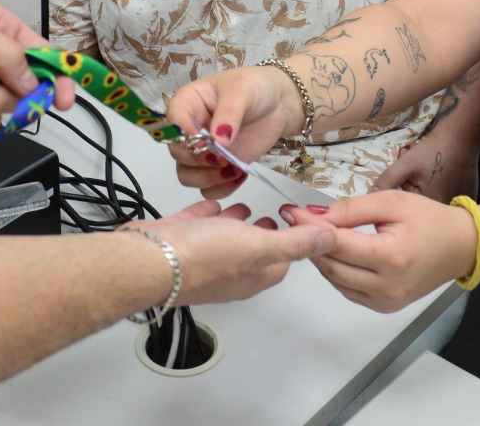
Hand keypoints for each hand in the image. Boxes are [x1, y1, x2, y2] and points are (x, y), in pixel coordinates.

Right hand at [131, 199, 335, 305]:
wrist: (149, 258)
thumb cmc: (201, 257)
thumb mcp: (259, 246)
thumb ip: (295, 243)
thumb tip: (330, 240)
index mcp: (251, 276)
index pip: (282, 262)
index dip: (293, 243)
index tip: (299, 224)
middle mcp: (228, 270)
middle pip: (254, 252)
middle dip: (265, 234)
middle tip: (274, 217)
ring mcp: (202, 256)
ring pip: (226, 238)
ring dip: (238, 224)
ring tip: (247, 206)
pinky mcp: (181, 240)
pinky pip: (200, 226)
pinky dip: (209, 215)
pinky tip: (214, 203)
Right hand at [165, 66, 298, 198]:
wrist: (279, 104)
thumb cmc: (256, 87)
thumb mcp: (241, 90)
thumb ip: (229, 113)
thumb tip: (217, 141)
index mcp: (188, 103)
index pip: (173, 122)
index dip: (184, 135)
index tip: (206, 141)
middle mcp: (190, 129)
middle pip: (178, 153)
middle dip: (199, 159)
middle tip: (223, 157)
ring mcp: (203, 150)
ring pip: (187, 175)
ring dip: (207, 178)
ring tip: (233, 169)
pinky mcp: (218, 166)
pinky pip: (207, 188)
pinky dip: (220, 188)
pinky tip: (239, 175)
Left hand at [281, 190, 477, 312]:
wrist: (461, 246)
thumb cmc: (431, 220)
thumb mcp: (391, 202)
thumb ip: (352, 210)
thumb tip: (315, 215)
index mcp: (391, 259)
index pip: (336, 243)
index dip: (309, 226)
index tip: (289, 211)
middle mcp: (387, 287)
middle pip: (331, 265)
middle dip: (310, 242)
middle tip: (296, 220)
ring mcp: (386, 302)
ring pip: (335, 280)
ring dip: (321, 257)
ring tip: (315, 233)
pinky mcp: (384, 307)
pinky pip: (348, 290)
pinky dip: (336, 271)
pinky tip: (336, 252)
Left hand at [371, 136, 478, 201]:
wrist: (462, 136)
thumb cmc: (433, 151)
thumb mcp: (405, 165)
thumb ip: (386, 181)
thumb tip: (369, 196)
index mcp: (431, 208)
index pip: (406, 206)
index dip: (402, 187)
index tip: (403, 171)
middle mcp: (447, 210)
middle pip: (420, 201)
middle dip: (411, 183)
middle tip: (413, 164)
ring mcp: (459, 202)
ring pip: (431, 195)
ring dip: (422, 181)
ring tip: (424, 162)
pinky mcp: (467, 194)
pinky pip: (445, 191)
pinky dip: (438, 181)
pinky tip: (438, 168)